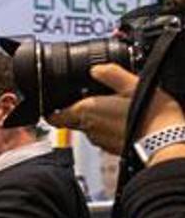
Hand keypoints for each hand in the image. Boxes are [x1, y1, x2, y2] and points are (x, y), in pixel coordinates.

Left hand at [47, 63, 184, 158]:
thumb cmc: (151, 114)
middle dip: (77, 111)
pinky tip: (123, 121)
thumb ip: (110, 74)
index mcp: (86, 111)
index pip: (54, 116)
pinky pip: (103, 136)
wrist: (165, 141)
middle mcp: (88, 129)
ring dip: (95, 119)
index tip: (54, 105)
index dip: (52, 110)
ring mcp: (100, 141)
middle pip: (71, 121)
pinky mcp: (112, 149)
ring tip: (113, 108)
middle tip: (91, 99)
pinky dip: (109, 128)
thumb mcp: (132, 84)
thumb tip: (97, 68)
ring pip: (88, 128)